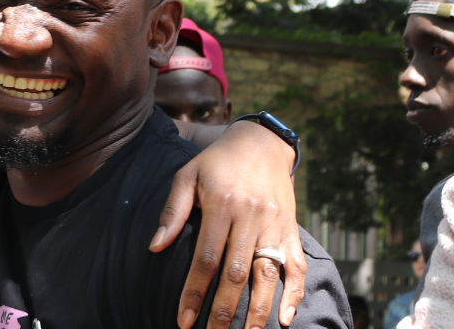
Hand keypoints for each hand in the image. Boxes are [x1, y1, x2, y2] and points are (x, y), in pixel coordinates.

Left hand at [151, 119, 303, 328]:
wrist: (261, 143)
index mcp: (222, 205)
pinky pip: (297, 265)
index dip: (195, 292)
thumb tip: (155, 247)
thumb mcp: (187, 176)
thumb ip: (172, 211)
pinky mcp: (292, 230)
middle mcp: (252, 218)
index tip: (184, 320)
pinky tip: (286, 318)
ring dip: (257, 310)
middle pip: (237, 273)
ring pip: (268, 274)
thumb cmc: (216, 162)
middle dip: (223, 310)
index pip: (207, 258)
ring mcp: (275, 225)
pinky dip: (295, 293)